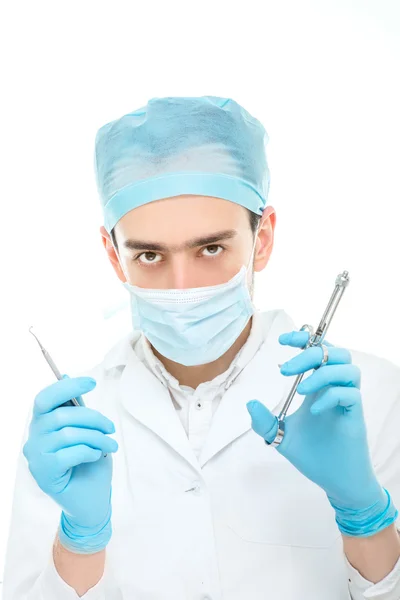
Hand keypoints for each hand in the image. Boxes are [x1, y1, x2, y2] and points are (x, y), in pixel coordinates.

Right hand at [23, 375, 117, 552]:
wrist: (91, 500)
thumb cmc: (89, 463)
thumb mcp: (87, 431)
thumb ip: (77, 409)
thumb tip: (67, 376)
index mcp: (42, 424)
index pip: (45, 399)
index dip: (66, 387)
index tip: (91, 383)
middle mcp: (33, 438)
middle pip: (60, 415)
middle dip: (92, 417)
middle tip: (110, 427)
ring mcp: (36, 457)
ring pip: (67, 434)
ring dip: (96, 437)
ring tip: (110, 445)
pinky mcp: (44, 474)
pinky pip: (68, 453)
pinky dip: (88, 451)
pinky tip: (95, 456)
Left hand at [247, 330, 397, 536]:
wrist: (334, 482)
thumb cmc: (313, 456)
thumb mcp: (280, 437)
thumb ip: (264, 421)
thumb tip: (249, 403)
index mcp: (319, 388)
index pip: (319, 351)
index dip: (304, 338)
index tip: (283, 341)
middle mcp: (335, 389)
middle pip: (336, 353)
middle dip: (310, 353)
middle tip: (285, 369)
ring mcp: (347, 402)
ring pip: (349, 369)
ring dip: (323, 374)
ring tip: (301, 390)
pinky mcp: (355, 417)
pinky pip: (351, 395)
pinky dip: (331, 396)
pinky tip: (313, 411)